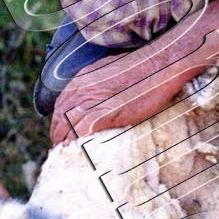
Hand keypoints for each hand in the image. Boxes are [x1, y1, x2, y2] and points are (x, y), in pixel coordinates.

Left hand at [49, 46, 198, 145]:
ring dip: (66, 142)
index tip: (61, 134)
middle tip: (61, 148)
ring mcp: (92, 101)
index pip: (60, 105)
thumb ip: (98, 85)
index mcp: (82, 79)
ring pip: (68, 127)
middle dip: (58, 135)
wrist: (160, 65)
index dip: (58, 122)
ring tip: (68, 153)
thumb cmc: (143, 69)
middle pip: (60, 117)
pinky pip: (82, 132)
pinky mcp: (105, 113)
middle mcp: (82, 90)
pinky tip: (80, 151)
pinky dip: (78, 143)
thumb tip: (98, 100)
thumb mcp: (111, 71)